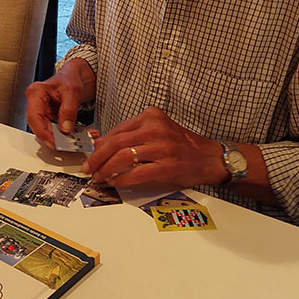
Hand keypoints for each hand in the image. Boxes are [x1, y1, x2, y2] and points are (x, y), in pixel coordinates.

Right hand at [25, 58, 95, 147]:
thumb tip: (65, 129)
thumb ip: (68, 110)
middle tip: (68, 145)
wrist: (76, 76)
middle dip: (55, 138)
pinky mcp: (51, 118)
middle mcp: (36, 104)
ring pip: (49, 131)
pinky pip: (57, 130)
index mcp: (35, 93)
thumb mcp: (72, 91)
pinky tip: (80, 135)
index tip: (54, 142)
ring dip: (64, 138)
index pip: (34, 118)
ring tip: (78, 140)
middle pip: (40, 127)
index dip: (43, 133)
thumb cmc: (70, 77)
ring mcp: (43, 112)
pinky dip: (68, 134)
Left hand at [81, 107, 226, 189]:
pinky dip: (121, 179)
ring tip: (99, 176)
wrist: (209, 157)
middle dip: (97, 157)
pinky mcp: (166, 166)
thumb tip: (101, 144)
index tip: (91, 155)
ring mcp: (161, 147)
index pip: (117, 130)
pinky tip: (114, 182)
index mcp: (151, 116)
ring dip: (106, 169)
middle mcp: (155, 128)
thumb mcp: (156, 131)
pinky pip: (136, 173)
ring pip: (122, 157)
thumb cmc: (182, 145)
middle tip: (88, 168)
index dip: (100, 145)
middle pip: (115, 142)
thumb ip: (131, 135)